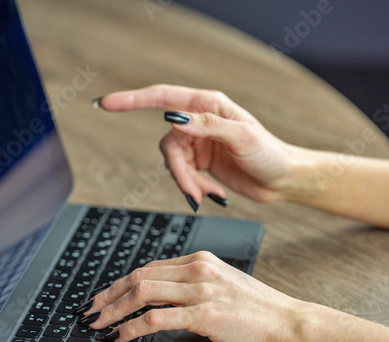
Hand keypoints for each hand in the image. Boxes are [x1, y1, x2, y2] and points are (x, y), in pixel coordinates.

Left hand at [79, 251, 301, 341]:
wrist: (290, 324)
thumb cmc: (260, 310)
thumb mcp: (225, 286)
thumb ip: (196, 284)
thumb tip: (166, 296)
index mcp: (201, 260)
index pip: (150, 267)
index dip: (123, 281)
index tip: (107, 294)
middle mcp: (198, 269)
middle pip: (140, 276)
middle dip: (110, 293)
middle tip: (90, 308)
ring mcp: (201, 289)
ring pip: (142, 292)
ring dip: (113, 308)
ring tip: (97, 323)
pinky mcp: (204, 313)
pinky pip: (156, 318)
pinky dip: (132, 327)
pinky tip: (120, 336)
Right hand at [99, 84, 304, 204]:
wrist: (282, 180)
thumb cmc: (269, 153)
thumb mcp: (241, 136)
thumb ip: (207, 125)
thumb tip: (174, 119)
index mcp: (207, 105)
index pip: (162, 98)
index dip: (131, 100)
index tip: (106, 103)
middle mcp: (199, 121)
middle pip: (167, 144)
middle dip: (178, 171)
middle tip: (193, 192)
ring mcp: (199, 143)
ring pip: (173, 163)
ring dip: (187, 183)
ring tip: (208, 195)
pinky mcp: (201, 163)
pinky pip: (184, 176)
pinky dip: (195, 188)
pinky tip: (215, 194)